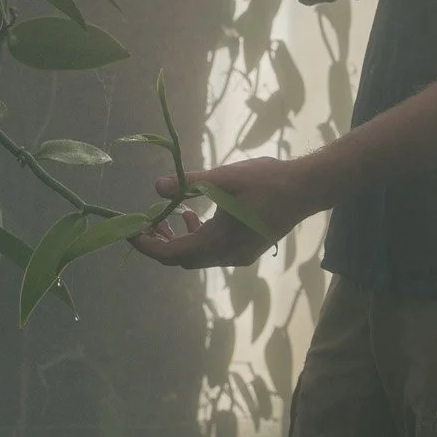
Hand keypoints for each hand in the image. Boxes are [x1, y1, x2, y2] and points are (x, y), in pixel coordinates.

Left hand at [129, 157, 321, 269]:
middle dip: (160, 244)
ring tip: (167, 218)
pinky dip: (197, 238)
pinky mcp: (246, 250)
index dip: (148, 245)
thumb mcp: (226, 177)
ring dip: (178, 241)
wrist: (306, 189)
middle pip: (182, 260)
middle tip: (145, 223)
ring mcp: (239, 256)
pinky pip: (212, 252)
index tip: (130, 232)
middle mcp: (228, 256)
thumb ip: (190, 183)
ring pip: (197, 257)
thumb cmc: (268, 180)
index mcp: (219, 241)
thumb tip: (157, 187)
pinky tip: (195, 215)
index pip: (172, 254)